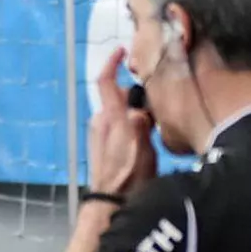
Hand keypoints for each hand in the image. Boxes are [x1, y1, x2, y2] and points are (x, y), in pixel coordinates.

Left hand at [89, 47, 157, 195]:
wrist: (110, 200)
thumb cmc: (128, 177)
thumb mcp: (142, 150)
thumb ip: (141, 126)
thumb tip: (139, 110)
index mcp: (111, 118)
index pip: (105, 82)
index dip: (111, 63)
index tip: (122, 51)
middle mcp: (100, 121)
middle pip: (114, 95)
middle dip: (131, 92)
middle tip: (151, 96)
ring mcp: (98, 132)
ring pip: (116, 109)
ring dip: (130, 108)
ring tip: (152, 118)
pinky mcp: (101, 142)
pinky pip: (115, 122)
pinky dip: (127, 121)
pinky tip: (143, 134)